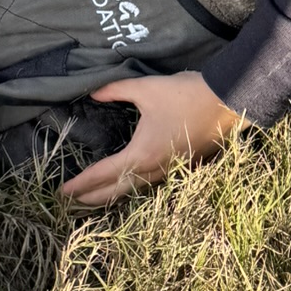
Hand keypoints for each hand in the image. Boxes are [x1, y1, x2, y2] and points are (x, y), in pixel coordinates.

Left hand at [60, 72, 243, 206]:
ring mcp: (171, 171)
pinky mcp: (183, 167)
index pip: (103, 174)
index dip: (81, 183)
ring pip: (135, 190)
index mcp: (141, 153)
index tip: (63, 191)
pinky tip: (129, 183)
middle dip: (92, 197)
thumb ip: (115, 90)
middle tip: (71, 202)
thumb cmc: (185, 94)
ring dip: (112, 195)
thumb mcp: (146, 88)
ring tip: (95, 197)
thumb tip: (93, 93)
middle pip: (117, 191)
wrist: (227, 101)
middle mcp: (154, 169)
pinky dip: (133, 188)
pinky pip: (151, 184)